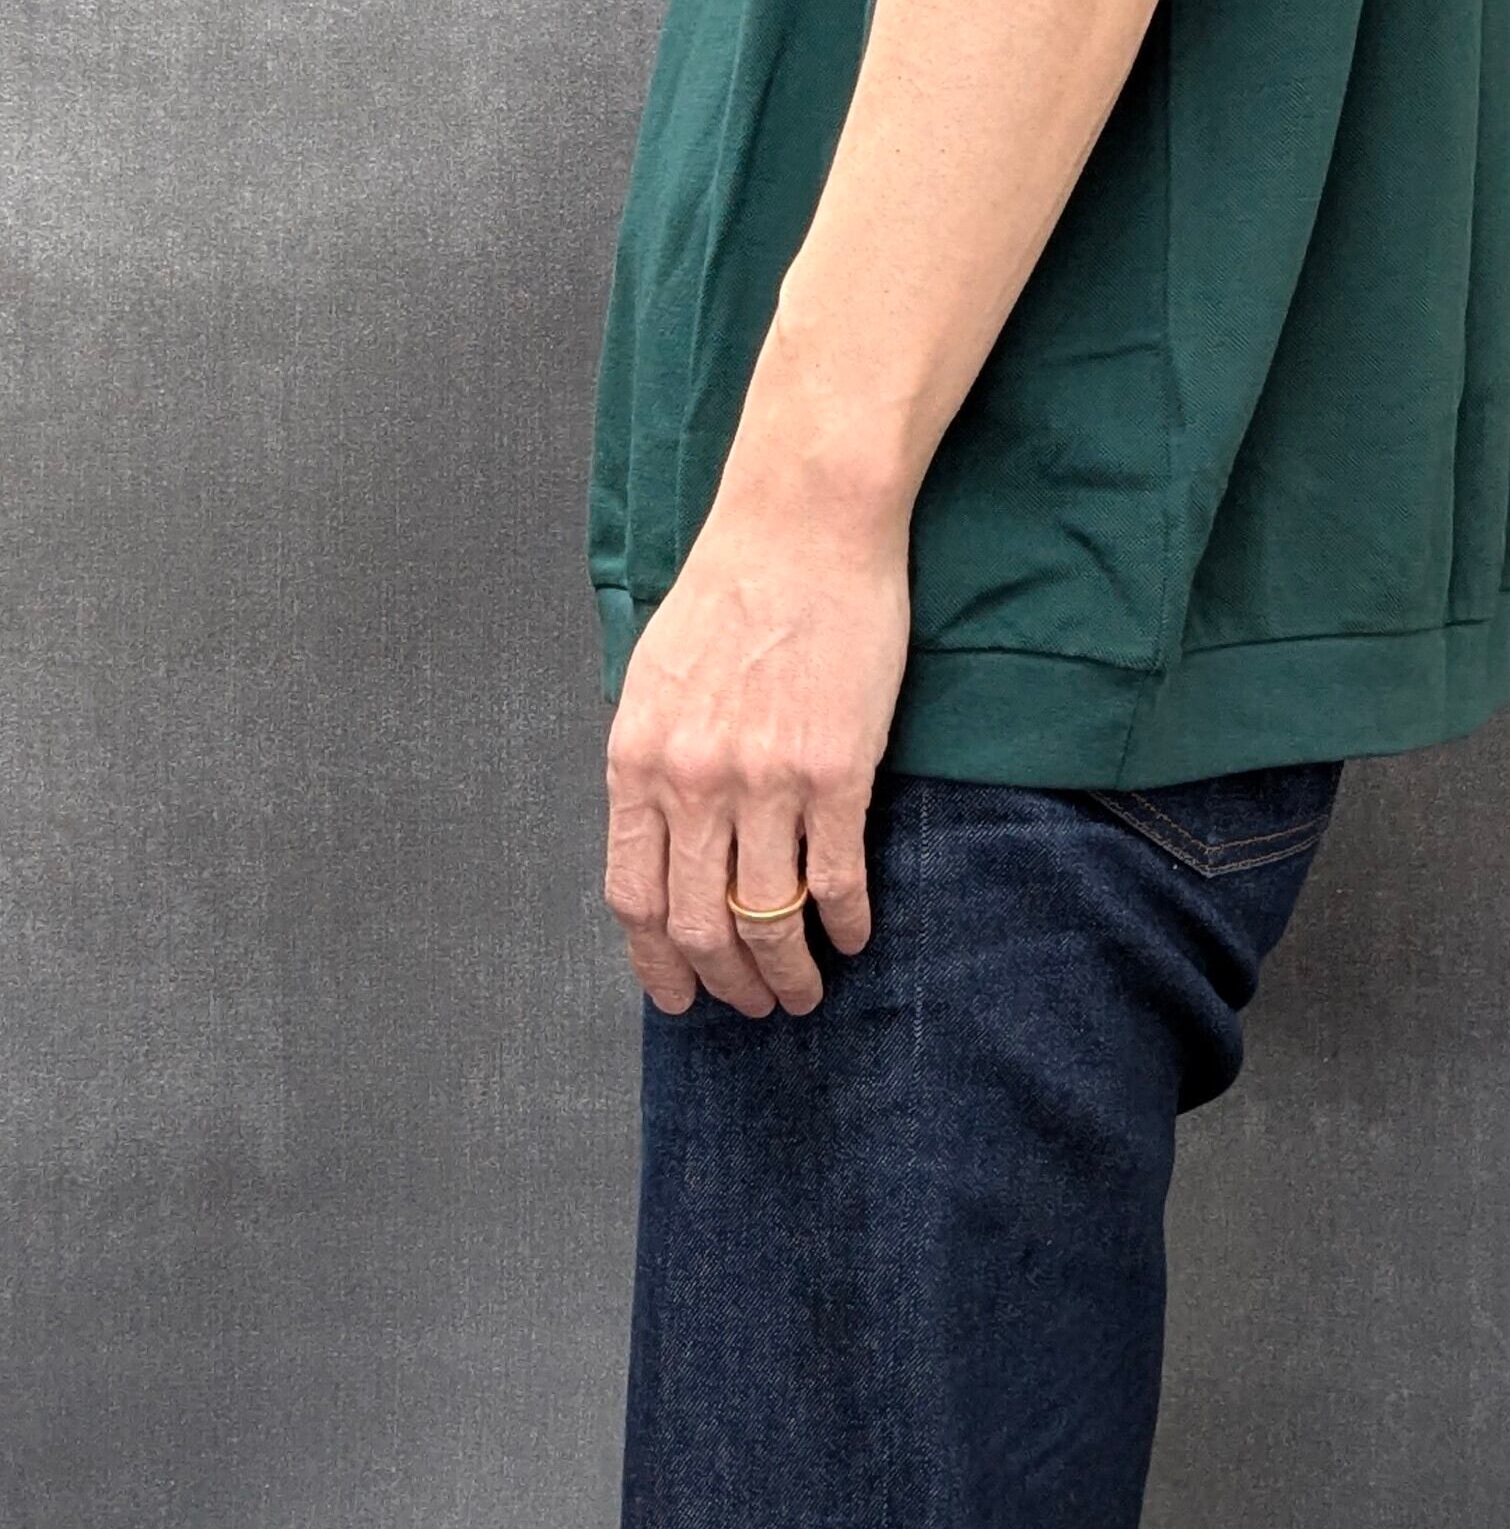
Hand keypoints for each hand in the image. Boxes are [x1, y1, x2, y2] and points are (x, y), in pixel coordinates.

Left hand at [602, 402, 912, 1018]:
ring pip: (767, 918)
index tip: (680, 996)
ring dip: (788, 971)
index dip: (656, 963)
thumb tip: (664, 837)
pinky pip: (837, 877)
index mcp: (638, 758)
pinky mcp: (837, 770)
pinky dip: (846, 921)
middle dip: (725, 983)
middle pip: (698, 924)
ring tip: (807, 988)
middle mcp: (693, 781)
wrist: (805, 524)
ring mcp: (765, 780)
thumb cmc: (734, 586)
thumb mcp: (657, 674)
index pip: (634, 896)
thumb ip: (655, 759)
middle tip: (754, 1004)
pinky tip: (857, 933)